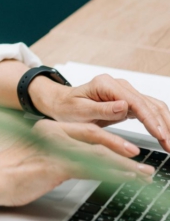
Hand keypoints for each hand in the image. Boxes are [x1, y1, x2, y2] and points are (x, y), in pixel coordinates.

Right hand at [0, 120, 153, 206]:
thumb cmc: (8, 170)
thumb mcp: (36, 157)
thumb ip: (55, 153)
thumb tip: (75, 162)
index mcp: (47, 129)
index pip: (84, 129)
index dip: (108, 137)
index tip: (124, 147)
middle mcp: (51, 134)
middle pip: (94, 135)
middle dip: (120, 145)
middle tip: (139, 156)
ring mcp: (53, 148)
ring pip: (97, 153)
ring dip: (124, 164)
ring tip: (141, 173)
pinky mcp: (54, 165)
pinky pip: (90, 168)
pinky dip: (112, 173)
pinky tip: (124, 179)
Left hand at [30, 73, 169, 150]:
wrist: (61, 103)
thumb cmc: (67, 107)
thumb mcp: (80, 110)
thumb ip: (102, 109)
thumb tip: (124, 106)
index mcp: (106, 85)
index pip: (135, 102)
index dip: (150, 120)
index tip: (161, 135)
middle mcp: (118, 86)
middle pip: (149, 104)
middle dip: (163, 125)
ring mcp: (124, 92)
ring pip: (153, 107)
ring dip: (165, 124)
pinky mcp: (128, 101)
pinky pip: (148, 111)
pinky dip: (159, 123)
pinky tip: (165, 135)